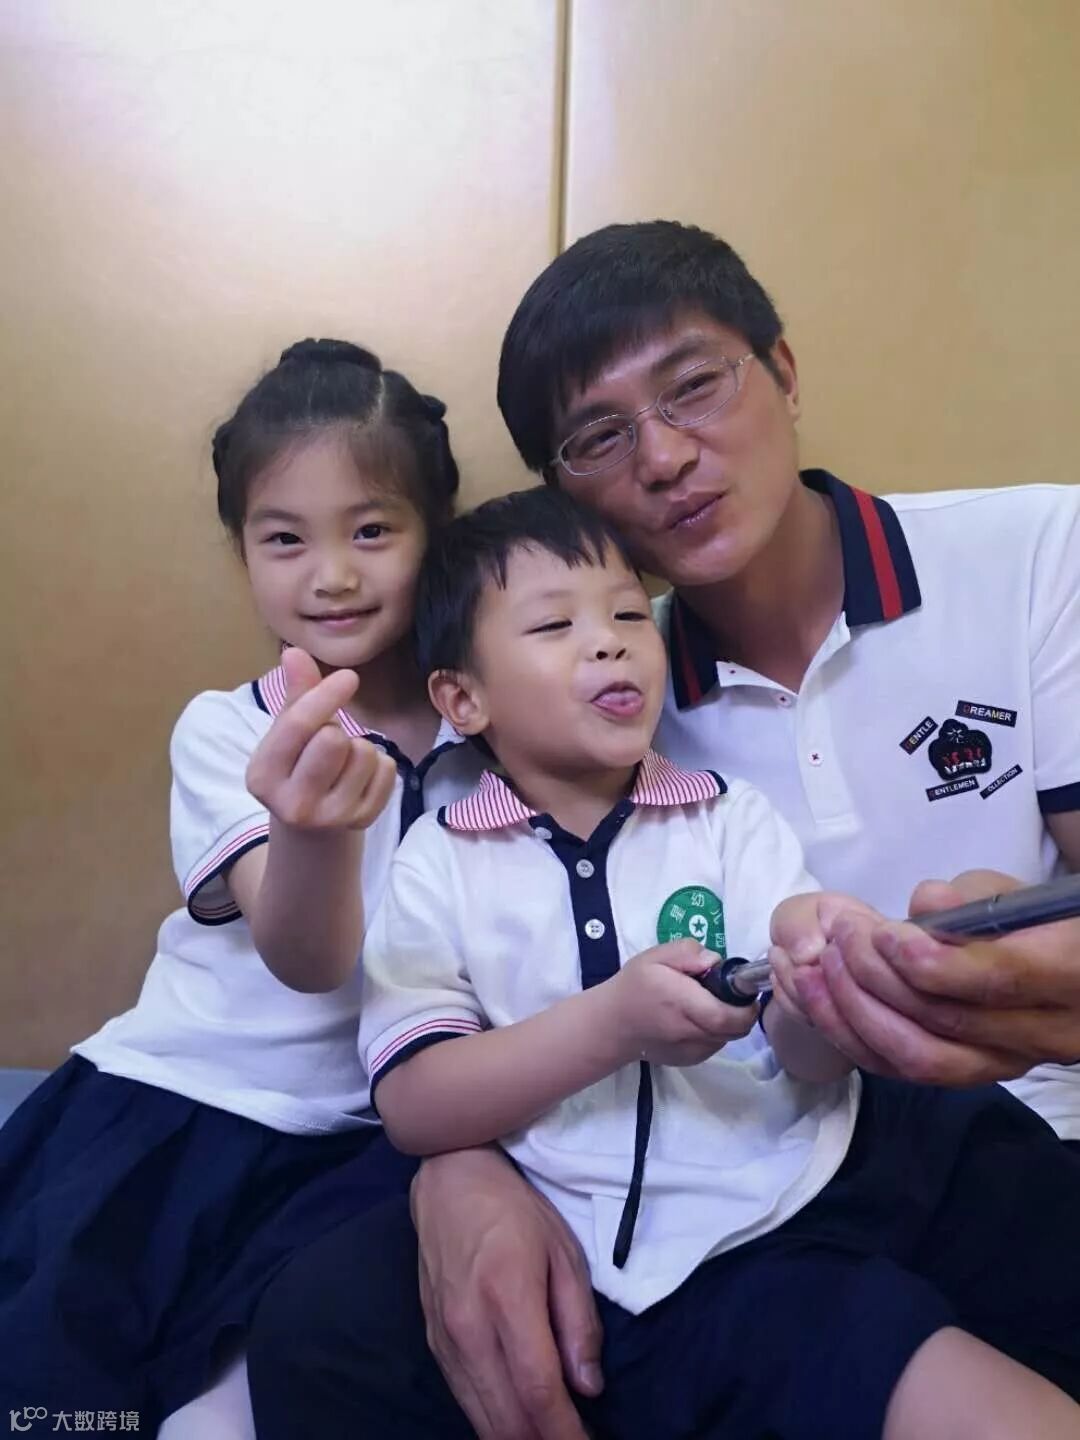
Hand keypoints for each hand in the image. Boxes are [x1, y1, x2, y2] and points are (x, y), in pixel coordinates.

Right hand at [245, 647, 396, 830]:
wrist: (310, 828)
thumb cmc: (297, 766)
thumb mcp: (286, 733)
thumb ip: (295, 694)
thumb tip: (294, 653)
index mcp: (263, 776)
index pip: (297, 726)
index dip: (325, 695)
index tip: (348, 677)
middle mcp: (293, 804)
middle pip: (334, 740)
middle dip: (337, 729)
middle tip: (328, 740)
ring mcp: (330, 817)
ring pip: (364, 753)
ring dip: (359, 746)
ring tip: (343, 761)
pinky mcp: (363, 820)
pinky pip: (387, 770)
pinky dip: (379, 764)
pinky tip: (360, 776)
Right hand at [411, 1148, 600, 1439]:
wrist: (448, 1180)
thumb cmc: (514, 1209)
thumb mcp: (564, 1252)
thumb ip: (579, 1321)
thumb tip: (588, 1386)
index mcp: (508, 1297)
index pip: (538, 1389)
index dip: (565, 1432)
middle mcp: (469, 1327)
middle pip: (507, 1418)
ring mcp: (445, 1339)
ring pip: (481, 1418)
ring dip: (518, 1437)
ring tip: (551, 1435)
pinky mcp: (433, 1342)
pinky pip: (464, 1399)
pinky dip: (493, 1420)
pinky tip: (518, 1420)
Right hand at [612, 940, 757, 1065]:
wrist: (612, 1025)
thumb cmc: (634, 986)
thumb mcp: (655, 956)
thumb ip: (687, 952)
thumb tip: (715, 961)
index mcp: (682, 1003)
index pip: (728, 1015)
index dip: (745, 1005)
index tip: (743, 988)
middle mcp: (690, 1032)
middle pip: (736, 1029)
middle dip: (742, 1011)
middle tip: (729, 993)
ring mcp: (692, 1051)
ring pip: (729, 1037)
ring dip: (729, 1021)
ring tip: (709, 1004)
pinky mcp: (690, 1060)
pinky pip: (716, 1044)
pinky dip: (716, 1031)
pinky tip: (698, 1018)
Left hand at [787, 870, 1079, 1083]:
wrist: (1057, 974)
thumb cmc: (1030, 921)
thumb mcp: (1010, 894)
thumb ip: (970, 895)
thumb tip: (924, 903)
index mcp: (1064, 973)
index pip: (995, 978)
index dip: (928, 960)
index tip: (881, 932)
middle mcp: (1041, 1034)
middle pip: (946, 1020)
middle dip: (877, 976)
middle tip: (839, 935)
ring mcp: (1005, 1064)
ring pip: (920, 1058)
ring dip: (855, 1013)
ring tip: (816, 967)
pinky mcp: (970, 1077)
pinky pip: (903, 1072)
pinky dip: (854, 1038)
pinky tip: (819, 1000)